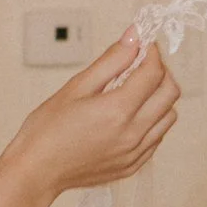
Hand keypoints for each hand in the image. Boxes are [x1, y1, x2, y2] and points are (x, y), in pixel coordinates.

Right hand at [15, 34, 180, 198]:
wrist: (36, 171)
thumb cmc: (47, 129)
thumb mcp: (76, 86)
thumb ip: (111, 60)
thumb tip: (135, 35)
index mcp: (117, 110)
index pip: (154, 73)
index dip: (152, 53)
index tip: (144, 45)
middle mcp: (133, 134)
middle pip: (170, 93)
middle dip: (161, 72)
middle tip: (142, 64)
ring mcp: (135, 153)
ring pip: (168, 117)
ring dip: (159, 98)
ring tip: (135, 90)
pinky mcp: (133, 166)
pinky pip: (157, 137)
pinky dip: (153, 121)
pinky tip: (131, 115)